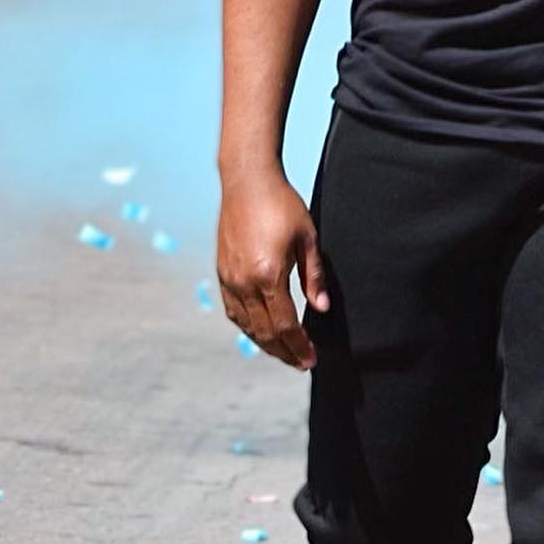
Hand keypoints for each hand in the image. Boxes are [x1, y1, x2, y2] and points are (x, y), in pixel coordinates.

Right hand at [216, 170, 329, 371]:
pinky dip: (248, 327)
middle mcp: (244, 283)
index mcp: (268, 276)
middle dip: (284, 352)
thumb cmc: (281, 204)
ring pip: (246, 325)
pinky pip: (234, 311)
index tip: (311, 359)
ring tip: (284, 352)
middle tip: (301, 363)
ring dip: (266, 343)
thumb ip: (314, 276)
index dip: (299, 346)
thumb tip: (322, 308)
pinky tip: (260, 329)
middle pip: (264, 333)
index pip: (285, 325)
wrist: (247, 180)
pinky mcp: (222, 272)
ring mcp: (229, 279)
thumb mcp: (308, 237)